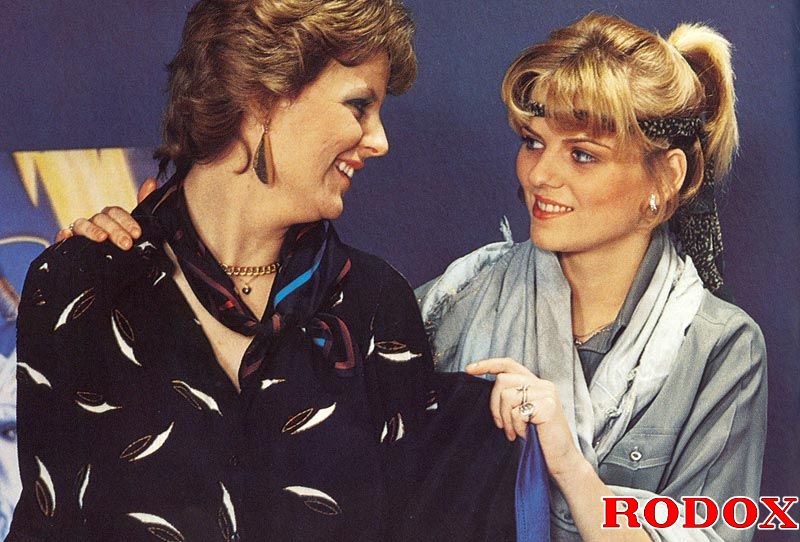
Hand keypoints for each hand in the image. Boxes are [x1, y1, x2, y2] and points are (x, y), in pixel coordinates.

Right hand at [54, 177, 156, 248]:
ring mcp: (80, 234)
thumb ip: (143, 206)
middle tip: (127, 244)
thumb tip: (150, 182)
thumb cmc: (123, 251)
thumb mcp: (135, 232)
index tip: (137, 234)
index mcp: (110, 220)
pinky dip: (63, 235)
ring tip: (102, 238)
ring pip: (82, 224)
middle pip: (101, 219)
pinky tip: (67, 237)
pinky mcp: (67, 247)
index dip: (126, 221)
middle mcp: (94, 224)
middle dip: (115, 230)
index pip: (115, 212)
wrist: (112, 278)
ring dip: (92, 230)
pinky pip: (61, 238)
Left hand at [466, 357, 583, 477]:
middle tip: (502, 426)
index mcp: (536, 384)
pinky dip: (517, 427)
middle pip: (502, 380)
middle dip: (494, 405)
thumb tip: (488, 386)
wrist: (561, 460)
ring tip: (517, 432)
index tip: (469, 369)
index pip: (508, 364)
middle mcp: (543, 384)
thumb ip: (511, 397)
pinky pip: (517, 412)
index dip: (487, 364)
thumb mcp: (522, 414)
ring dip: (506, 420)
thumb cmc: (538, 439)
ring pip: (507, 396)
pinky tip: (526, 435)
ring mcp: (547, 394)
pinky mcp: (548, 406)